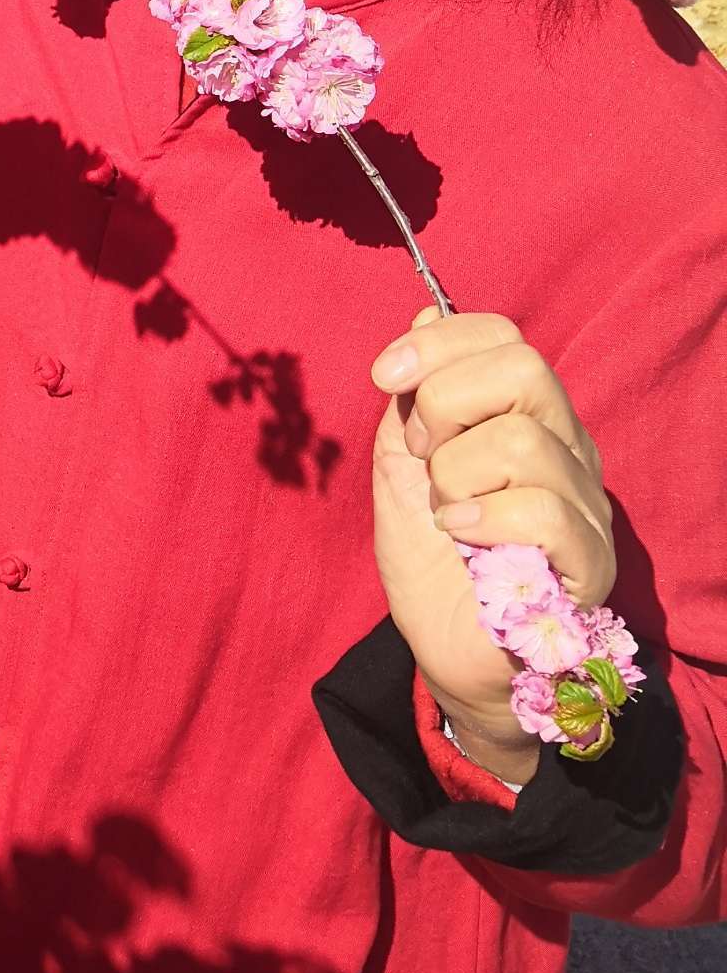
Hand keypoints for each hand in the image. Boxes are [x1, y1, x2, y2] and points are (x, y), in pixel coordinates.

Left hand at [368, 306, 616, 776]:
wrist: (451, 656)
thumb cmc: (432, 564)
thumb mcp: (400, 470)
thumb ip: (411, 401)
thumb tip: (422, 317)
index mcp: (522, 418)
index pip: (503, 338)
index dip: (437, 343)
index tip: (382, 375)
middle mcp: (564, 448)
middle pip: (524, 368)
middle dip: (444, 403)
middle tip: (424, 457)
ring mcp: (583, 503)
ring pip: (524, 441)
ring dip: (456, 476)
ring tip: (447, 514)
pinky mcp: (589, 562)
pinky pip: (545, 509)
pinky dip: (486, 517)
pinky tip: (463, 537)